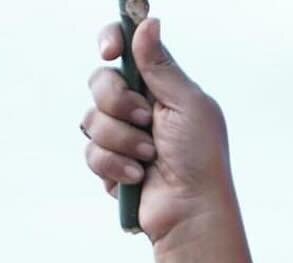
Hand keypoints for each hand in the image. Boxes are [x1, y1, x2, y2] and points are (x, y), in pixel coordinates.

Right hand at [82, 18, 233, 249]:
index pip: (125, 49)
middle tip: (145, 120)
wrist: (193, 212)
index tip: (110, 50)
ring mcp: (123, 137)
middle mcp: (139, 109)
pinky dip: (114, 164)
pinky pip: (91, 151)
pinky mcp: (111, 165)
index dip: (111, 41)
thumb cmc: (201, 160)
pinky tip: (137, 177)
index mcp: (161, 89)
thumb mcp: (188, 104)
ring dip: (122, 138)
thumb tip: (147, 21)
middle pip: (100, 80)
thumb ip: (162, 65)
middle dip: (117, 100)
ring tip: (149, 157)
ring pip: (92, 117)